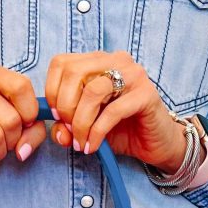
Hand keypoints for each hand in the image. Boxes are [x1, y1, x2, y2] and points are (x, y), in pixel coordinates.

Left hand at [44, 51, 190, 173]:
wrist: (155, 144)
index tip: (56, 117)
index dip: (52, 91)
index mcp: (98, 62)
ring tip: (81, 142)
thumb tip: (58, 130)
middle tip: (70, 131)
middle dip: (64, 107)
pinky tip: (93, 146)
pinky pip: (112, 111)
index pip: (61, 63)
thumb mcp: (86, 129)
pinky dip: (97, 132)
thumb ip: (67, 127)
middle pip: (73, 73)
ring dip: (80, 122)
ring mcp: (133, 74)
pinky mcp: (146, 94)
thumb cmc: (121, 131)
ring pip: (92, 91)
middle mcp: (115, 61)